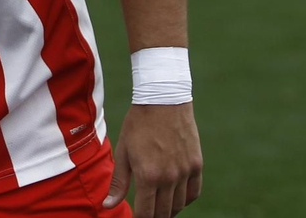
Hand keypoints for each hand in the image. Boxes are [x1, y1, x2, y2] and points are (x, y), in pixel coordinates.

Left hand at [104, 103, 201, 217]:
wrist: (163, 100)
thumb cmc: (138, 124)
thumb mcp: (123, 152)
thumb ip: (118, 182)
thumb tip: (108, 206)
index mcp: (148, 175)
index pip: (146, 212)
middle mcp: (169, 177)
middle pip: (164, 213)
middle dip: (153, 217)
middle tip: (147, 214)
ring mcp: (185, 171)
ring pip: (179, 205)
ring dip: (169, 210)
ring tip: (159, 208)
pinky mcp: (197, 164)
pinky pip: (194, 192)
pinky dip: (185, 200)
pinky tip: (175, 198)